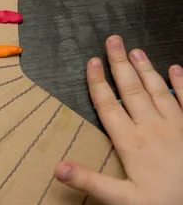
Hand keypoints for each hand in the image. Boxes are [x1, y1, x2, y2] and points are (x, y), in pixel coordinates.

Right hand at [55, 35, 182, 203]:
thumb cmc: (163, 203)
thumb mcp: (122, 200)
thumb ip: (90, 180)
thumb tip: (57, 167)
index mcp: (131, 142)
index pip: (108, 106)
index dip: (97, 82)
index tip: (90, 61)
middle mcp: (152, 127)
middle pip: (131, 90)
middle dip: (119, 64)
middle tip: (112, 40)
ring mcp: (177, 126)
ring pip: (157, 90)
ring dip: (145, 68)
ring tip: (135, 49)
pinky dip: (182, 84)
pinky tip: (176, 69)